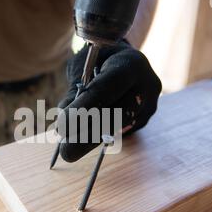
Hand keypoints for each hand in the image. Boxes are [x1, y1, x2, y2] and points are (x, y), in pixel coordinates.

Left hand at [57, 41, 161, 161]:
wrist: (123, 58)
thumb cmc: (97, 58)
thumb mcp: (82, 66)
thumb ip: (74, 91)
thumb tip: (63, 121)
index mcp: (131, 64)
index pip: (106, 90)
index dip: (83, 110)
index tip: (62, 128)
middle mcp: (146, 86)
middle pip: (116, 116)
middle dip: (87, 136)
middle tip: (65, 152)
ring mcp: (149, 105)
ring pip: (118, 129)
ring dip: (91, 141)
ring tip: (68, 150)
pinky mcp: (143, 120)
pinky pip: (119, 132)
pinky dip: (98, 138)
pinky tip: (82, 140)